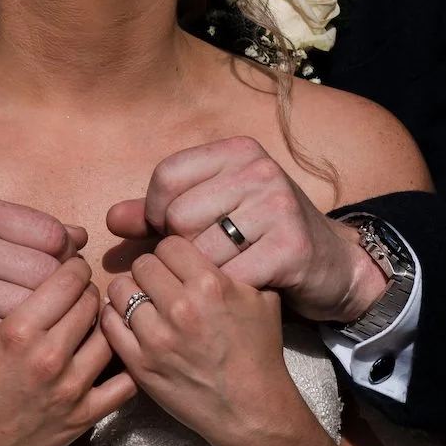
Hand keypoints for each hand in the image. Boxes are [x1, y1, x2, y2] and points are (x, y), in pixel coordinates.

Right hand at [0, 195, 87, 345]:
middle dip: (64, 293)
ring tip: (46, 326)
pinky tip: (15, 342)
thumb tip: (75, 236)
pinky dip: (13, 341)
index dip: (67, 256)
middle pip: (48, 275)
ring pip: (28, 309)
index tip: (64, 270)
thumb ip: (14, 222)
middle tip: (63, 305)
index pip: (51, 235)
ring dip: (44, 322)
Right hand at [0, 256, 134, 445]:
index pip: (67, 281)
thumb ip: (11, 310)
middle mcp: (49, 356)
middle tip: (83, 294)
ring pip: (110, 337)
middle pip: (90, 304)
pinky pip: (125, 384)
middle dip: (88, 292)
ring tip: (95, 324)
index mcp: (19, 331)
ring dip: (105, 325)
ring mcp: (71, 388)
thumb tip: (44, 285)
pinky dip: (125, 367)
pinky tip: (116, 358)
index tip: (73, 269)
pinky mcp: (84, 416)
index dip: (74, 268)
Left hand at [102, 236, 303, 445]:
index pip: (169, 244)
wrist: (251, 410)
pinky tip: (130, 322)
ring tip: (143, 303)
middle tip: (159, 285)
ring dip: (131, 293)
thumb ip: (233, 269)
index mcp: (210, 285)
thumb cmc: (259, 355)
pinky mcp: (139, 363)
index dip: (173, 254)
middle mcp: (180, 307)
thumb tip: (212, 250)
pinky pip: (109, 323)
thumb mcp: (262, 300)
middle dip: (151, 271)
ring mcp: (156, 337)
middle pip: (142, 264)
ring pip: (120, 289)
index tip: (177, 267)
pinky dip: (115, 317)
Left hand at [107, 138, 384, 321]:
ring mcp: (278, 207)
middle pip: (178, 216)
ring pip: (199, 251)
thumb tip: (111, 219)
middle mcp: (259, 170)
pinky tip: (241, 290)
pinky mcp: (291, 248)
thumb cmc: (264, 236)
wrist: (334, 265)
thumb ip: (161, 213)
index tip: (169, 232)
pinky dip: (227, 293)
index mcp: (237, 152)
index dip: (156, 212)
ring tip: (222, 276)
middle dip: (181, 249)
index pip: (166, 176)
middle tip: (204, 260)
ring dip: (202, 276)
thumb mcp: (216, 212)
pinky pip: (229, 277)